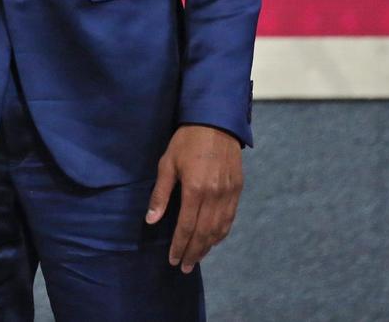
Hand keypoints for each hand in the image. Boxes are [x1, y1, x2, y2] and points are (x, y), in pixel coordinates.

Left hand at [145, 124, 242, 273]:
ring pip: (219, 229)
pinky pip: (230, 218)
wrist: (216, 122)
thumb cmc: (186, 141)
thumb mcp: (167, 163)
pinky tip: (213, 240)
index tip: (173, 259)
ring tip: (196, 258)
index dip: (179, 245)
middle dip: (193, 252)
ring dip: (208, 246)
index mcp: (196, 189)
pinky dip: (221, 233)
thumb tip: (151, 220)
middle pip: (204, 233)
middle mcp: (215, 195)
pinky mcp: (237, 189)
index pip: (187, 226)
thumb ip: (161, 194)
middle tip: (184, 267)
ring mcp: (229, 193)